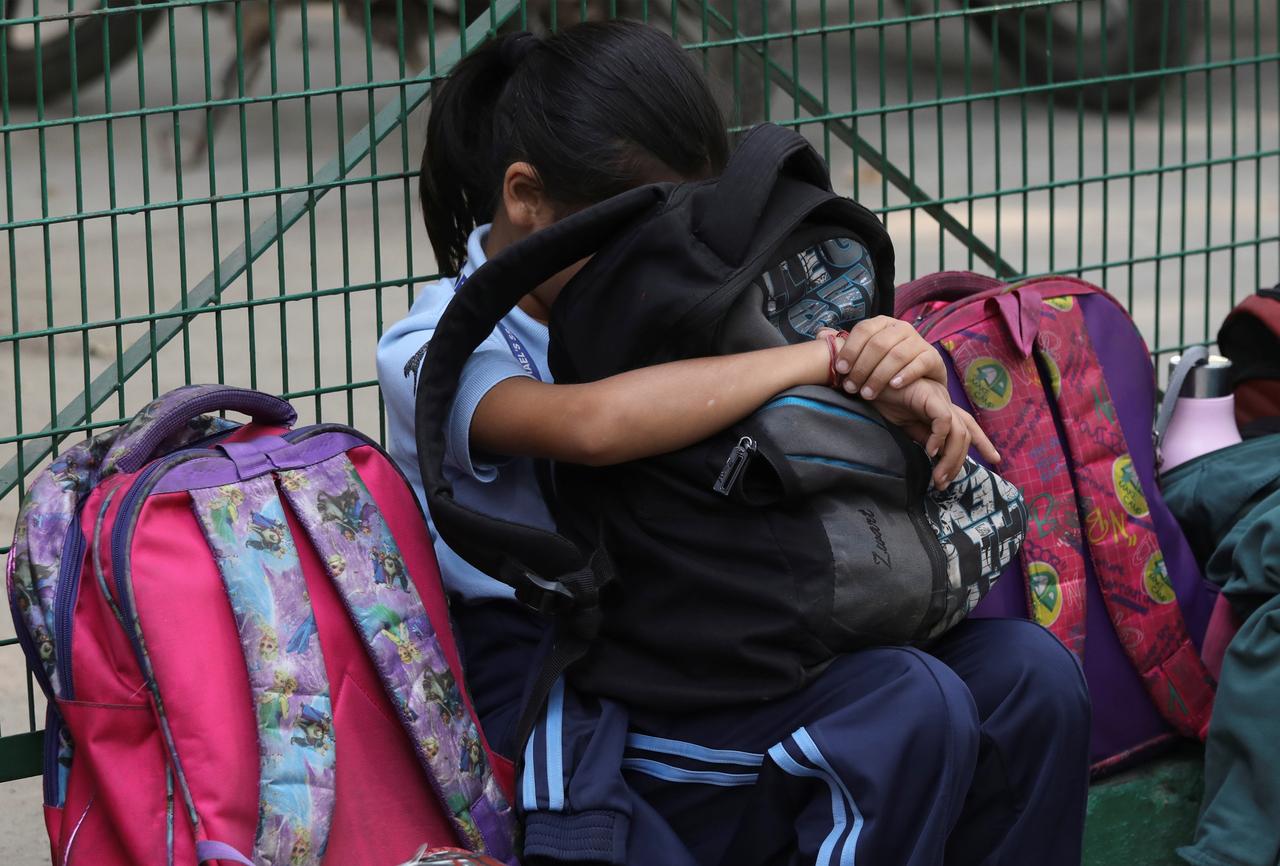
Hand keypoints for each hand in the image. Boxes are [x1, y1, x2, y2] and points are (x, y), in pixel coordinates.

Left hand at [820, 317, 946, 399]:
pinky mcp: (932, 356)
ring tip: (868, 394)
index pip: (863, 330)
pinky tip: (894, 386)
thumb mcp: (865, 358)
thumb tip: (820, 335)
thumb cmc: (885, 370)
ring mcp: (918, 341)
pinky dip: (905, 374)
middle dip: (862, 368)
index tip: (840, 370)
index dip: (850, 350)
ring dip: (879, 376)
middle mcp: (901, 328)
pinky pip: (919, 362)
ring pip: (897, 354)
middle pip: (878, 343)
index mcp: (882, 323)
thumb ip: (845, 347)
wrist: (920, 385)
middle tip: (851, 388)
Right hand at [869, 378, 1000, 487]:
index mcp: (940, 409)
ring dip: (951, 458)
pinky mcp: (929, 396)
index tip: (994, 459)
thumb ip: (923, 438)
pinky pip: (943, 421)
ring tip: (937, 476)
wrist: (867, 384)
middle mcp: (944, 403)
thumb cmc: (884, 401)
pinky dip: (940, 439)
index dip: (983, 442)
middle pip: (964, 435)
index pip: (968, 427)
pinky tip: (930, 452)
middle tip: (943, 483)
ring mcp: (938, 398)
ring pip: (958, 431)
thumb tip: (936, 458)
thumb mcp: (906, 427)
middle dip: (958, 462)